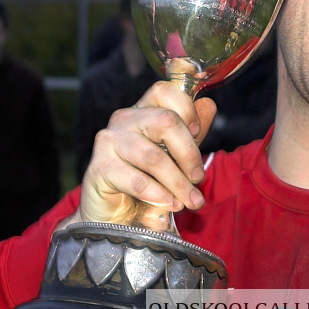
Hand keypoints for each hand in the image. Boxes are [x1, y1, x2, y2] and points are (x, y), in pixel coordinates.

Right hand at [77, 81, 217, 225]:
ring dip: (178, 183)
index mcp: (141, 112)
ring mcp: (109, 143)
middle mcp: (123, 121)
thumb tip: (208, 105)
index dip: (186, 108)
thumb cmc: (144, 183)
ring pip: (154, 156)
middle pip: (165, 121)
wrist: (114, 216)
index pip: (163, 91)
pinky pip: (138, 181)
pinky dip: (160, 195)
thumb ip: (190, 134)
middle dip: (189, 154)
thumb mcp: (173, 157)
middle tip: (197, 178)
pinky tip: (171, 204)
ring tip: (190, 200)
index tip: (197, 132)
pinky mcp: (100, 169)